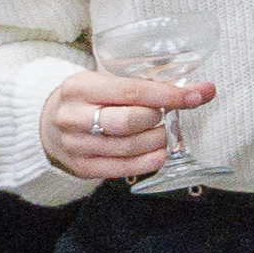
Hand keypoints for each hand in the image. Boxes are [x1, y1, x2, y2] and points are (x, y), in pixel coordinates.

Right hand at [39, 61, 210, 183]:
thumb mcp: (110, 84)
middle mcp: (73, 116)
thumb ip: (153, 86)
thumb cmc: (90, 100)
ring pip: (127, 147)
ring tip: (162, 134)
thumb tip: (204, 90)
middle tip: (163, 116)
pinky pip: (120, 168)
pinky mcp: (81, 167)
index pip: (132, 90)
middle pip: (128, 121)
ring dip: (156, 141)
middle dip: (156, 118)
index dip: (167, 95)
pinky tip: (159, 154)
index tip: (195, 96)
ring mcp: (75, 144)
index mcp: (80, 86)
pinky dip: (146, 162)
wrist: (49, 123)